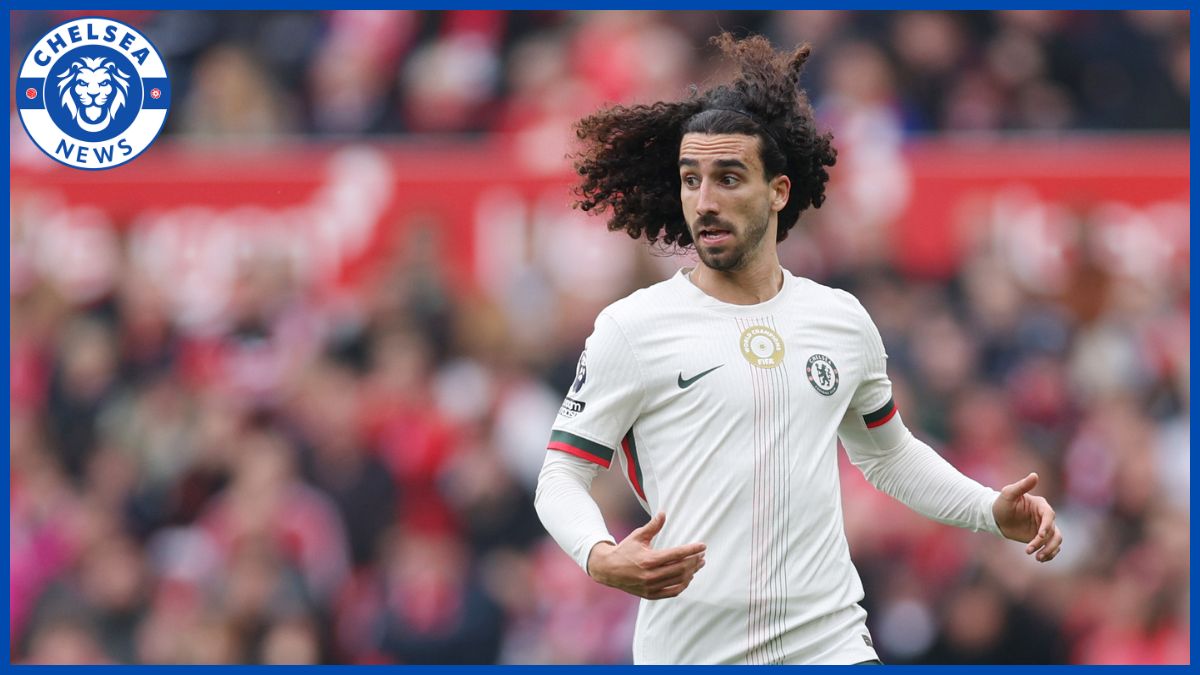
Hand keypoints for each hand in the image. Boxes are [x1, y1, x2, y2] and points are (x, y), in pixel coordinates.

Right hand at [587, 512, 705, 599]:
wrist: (608, 570)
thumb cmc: (625, 550)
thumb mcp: (637, 536)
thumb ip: (653, 526)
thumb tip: (663, 513)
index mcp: (649, 559)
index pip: (677, 554)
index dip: (692, 549)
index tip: (703, 546)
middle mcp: (651, 575)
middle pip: (681, 568)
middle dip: (694, 561)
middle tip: (702, 555)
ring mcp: (651, 586)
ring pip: (679, 580)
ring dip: (692, 572)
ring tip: (698, 565)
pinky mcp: (650, 595)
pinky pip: (672, 592)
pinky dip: (683, 585)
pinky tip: (688, 577)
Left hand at [992, 472, 1062, 561]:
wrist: (996, 517)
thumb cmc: (1001, 503)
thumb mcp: (1009, 493)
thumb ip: (1022, 486)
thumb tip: (1035, 475)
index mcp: (1041, 505)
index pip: (1049, 516)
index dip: (1046, 526)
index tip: (1039, 536)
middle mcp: (1045, 517)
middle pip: (1055, 531)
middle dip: (1047, 543)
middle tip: (1032, 550)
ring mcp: (1044, 528)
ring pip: (1056, 541)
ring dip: (1049, 551)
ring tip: (1037, 558)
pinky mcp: (1040, 538)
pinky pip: (1050, 547)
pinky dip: (1049, 554)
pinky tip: (1039, 558)